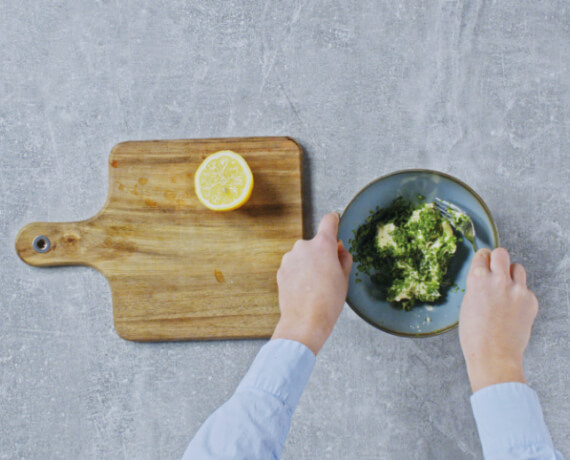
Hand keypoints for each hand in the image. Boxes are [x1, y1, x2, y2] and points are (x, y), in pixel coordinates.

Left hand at [271, 213, 352, 354]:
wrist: (305, 321)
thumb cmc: (328, 301)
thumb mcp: (344, 278)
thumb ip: (343, 258)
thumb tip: (339, 249)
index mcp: (322, 245)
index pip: (329, 221)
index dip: (334, 221)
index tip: (336, 222)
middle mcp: (303, 246)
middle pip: (316, 243)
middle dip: (322, 254)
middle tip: (329, 274)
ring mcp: (289, 258)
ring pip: (304, 256)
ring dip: (309, 264)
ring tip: (316, 286)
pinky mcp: (281, 269)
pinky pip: (294, 266)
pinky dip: (299, 273)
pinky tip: (305, 290)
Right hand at [459, 248, 538, 392]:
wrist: (494, 355)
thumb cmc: (475, 335)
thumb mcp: (467, 304)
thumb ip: (477, 287)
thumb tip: (484, 279)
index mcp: (477, 279)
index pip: (483, 255)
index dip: (483, 259)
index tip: (484, 262)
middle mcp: (498, 280)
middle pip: (502, 253)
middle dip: (498, 259)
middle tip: (496, 268)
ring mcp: (517, 289)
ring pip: (518, 268)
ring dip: (511, 274)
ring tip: (506, 288)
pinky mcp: (531, 300)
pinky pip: (526, 289)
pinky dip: (520, 295)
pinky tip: (513, 309)